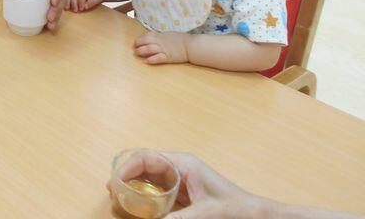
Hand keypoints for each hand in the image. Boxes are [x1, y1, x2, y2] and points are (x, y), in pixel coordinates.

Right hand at [105, 151, 264, 218]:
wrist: (259, 216)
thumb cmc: (237, 209)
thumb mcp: (204, 215)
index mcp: (183, 163)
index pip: (147, 157)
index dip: (127, 168)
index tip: (115, 182)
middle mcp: (180, 167)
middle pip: (145, 165)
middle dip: (127, 175)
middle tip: (112, 191)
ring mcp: (182, 179)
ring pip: (151, 177)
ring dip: (135, 185)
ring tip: (121, 197)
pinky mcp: (185, 193)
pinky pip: (159, 190)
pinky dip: (146, 195)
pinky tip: (140, 206)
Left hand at [133, 31, 189, 64]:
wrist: (191, 46)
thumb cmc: (181, 40)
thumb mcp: (169, 35)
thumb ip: (161, 36)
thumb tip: (153, 36)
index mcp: (161, 36)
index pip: (147, 34)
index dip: (140, 38)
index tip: (136, 41)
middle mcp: (161, 42)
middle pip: (146, 41)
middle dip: (138, 44)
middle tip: (134, 47)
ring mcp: (164, 49)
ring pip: (149, 49)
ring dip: (141, 51)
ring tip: (136, 53)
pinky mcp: (168, 57)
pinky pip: (158, 58)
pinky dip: (152, 59)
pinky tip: (146, 61)